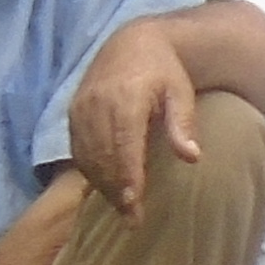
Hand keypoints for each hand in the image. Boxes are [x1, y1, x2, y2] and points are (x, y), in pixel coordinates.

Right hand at [68, 22, 206, 216]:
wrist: (130, 45)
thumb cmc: (164, 72)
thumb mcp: (181, 92)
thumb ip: (183, 124)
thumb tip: (192, 157)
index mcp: (125, 98)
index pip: (124, 145)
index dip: (127, 177)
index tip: (133, 205)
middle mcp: (97, 104)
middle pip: (104, 157)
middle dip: (116, 191)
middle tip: (132, 220)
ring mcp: (81, 109)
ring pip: (88, 157)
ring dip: (103, 186)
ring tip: (122, 209)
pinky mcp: (73, 114)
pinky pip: (78, 150)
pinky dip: (91, 172)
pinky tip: (105, 188)